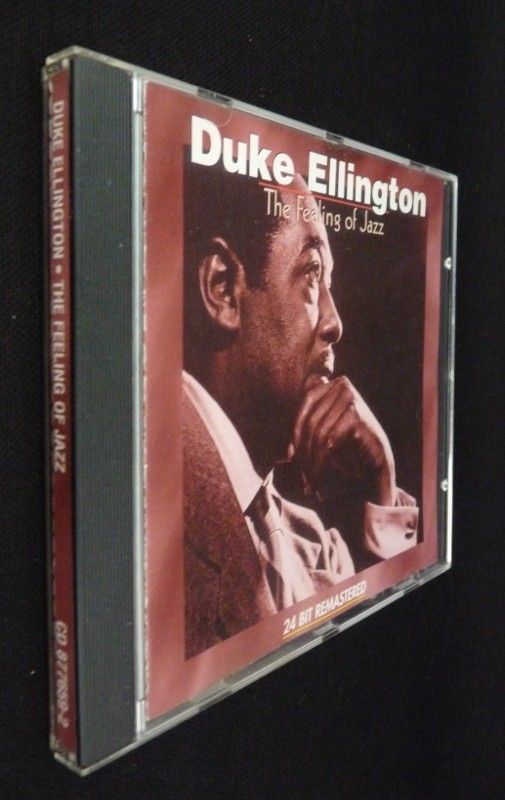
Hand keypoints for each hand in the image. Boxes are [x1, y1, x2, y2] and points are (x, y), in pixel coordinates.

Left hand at [289, 375, 395, 505]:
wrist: (379, 462)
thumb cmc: (349, 448)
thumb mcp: (324, 434)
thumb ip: (304, 434)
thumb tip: (281, 455)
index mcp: (334, 383)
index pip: (306, 403)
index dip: (295, 430)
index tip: (289, 456)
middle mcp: (343, 385)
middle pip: (311, 420)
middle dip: (303, 449)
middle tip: (300, 473)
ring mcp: (351, 398)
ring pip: (319, 433)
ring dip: (311, 460)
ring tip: (309, 480)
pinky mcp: (356, 416)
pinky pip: (329, 440)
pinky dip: (321, 461)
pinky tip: (319, 475)